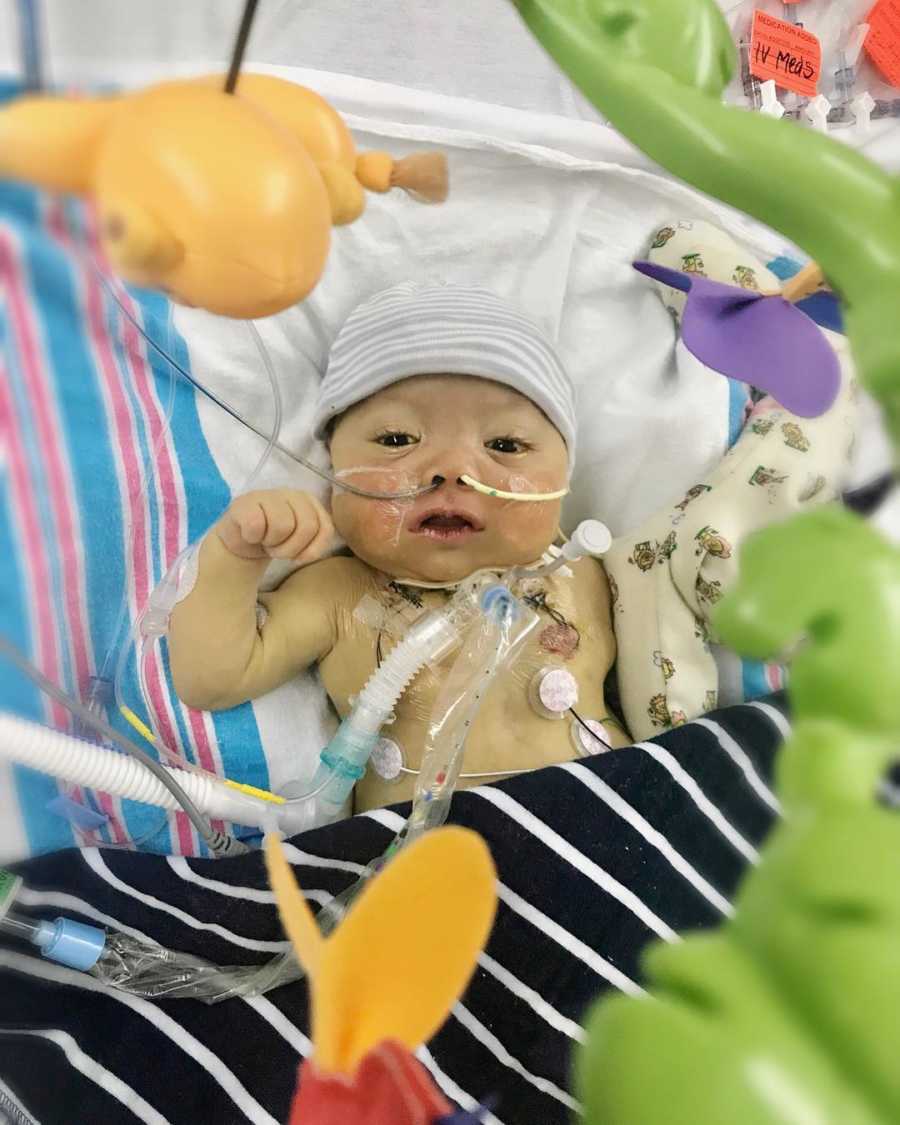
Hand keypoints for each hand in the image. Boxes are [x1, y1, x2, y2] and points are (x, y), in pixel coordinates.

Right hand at [216, 489, 333, 562]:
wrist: (242, 541)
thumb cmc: (275, 541)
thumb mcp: (304, 542)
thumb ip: (320, 538)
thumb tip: (317, 548)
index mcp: (311, 502)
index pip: (326, 528)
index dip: (312, 550)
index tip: (298, 555)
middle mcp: (293, 494)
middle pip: (307, 527)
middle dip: (291, 548)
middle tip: (277, 548)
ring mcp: (268, 494)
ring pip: (282, 526)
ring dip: (272, 543)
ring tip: (264, 540)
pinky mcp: (244, 502)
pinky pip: (256, 525)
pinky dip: (252, 537)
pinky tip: (250, 534)